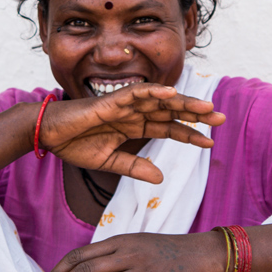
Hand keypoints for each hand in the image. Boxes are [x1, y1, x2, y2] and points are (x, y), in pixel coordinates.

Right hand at [38, 84, 224, 183]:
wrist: (49, 135)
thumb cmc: (75, 145)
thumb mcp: (110, 162)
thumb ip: (135, 168)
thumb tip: (160, 179)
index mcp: (134, 126)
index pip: (168, 128)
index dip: (189, 135)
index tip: (210, 144)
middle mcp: (134, 113)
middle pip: (171, 111)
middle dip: (195, 115)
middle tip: (221, 118)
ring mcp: (124, 105)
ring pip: (159, 100)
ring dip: (183, 102)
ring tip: (205, 107)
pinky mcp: (111, 101)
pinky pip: (136, 93)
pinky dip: (153, 92)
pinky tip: (172, 93)